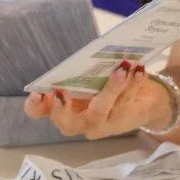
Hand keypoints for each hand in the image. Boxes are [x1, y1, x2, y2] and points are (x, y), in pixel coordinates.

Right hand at [23, 60, 171, 139]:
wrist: (144, 100)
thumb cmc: (104, 84)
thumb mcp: (88, 76)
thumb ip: (81, 70)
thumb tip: (87, 54)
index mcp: (61, 106)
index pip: (37, 111)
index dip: (35, 105)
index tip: (39, 93)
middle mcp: (77, 121)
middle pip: (65, 123)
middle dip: (62, 108)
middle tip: (61, 91)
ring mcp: (99, 124)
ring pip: (100, 111)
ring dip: (110, 89)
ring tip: (120, 69)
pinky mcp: (122, 122)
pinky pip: (126, 103)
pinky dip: (133, 84)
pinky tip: (138, 69)